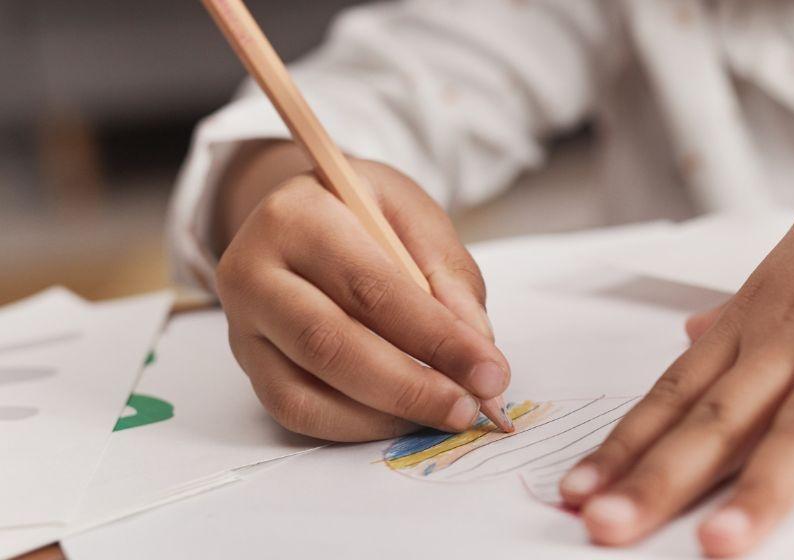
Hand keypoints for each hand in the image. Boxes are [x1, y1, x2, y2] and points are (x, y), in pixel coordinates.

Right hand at [215, 156, 512, 441]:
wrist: (299, 216)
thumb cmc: (363, 213)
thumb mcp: (412, 215)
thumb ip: (449, 276)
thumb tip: (476, 346)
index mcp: (296, 217)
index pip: (372, 289)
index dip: (437, 339)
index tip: (491, 371)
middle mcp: (253, 270)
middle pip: (331, 345)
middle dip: (411, 388)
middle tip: (468, 408)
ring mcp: (242, 323)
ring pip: (306, 391)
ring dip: (384, 415)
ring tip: (441, 414)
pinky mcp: (247, 364)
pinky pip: (294, 412)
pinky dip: (355, 426)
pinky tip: (400, 418)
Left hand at [558, 93, 793, 555]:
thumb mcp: (791, 271)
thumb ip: (740, 318)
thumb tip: (690, 338)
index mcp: (757, 325)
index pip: (675, 395)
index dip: (623, 448)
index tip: (575, 494)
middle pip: (716, 418)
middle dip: (658, 478)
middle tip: (608, 527)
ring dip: (763, 488)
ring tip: (725, 545)